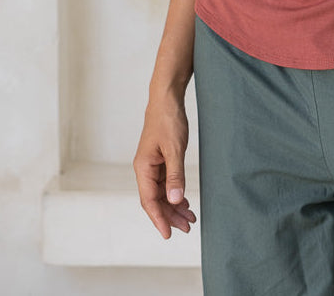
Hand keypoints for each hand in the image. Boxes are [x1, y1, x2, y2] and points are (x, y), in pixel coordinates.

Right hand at [133, 96, 196, 238]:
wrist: (167, 99)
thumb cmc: (168, 120)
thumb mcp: (174, 149)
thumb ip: (175, 175)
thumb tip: (174, 200)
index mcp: (143, 167)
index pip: (149, 200)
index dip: (159, 218)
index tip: (169, 234)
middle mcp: (145, 169)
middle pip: (155, 200)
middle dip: (170, 215)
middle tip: (187, 227)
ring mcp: (152, 165)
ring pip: (161, 193)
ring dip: (174, 206)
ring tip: (190, 218)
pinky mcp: (160, 160)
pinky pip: (166, 183)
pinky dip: (175, 193)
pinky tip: (184, 200)